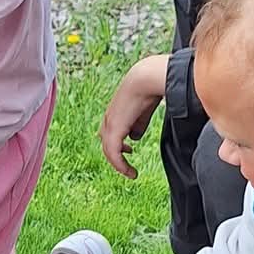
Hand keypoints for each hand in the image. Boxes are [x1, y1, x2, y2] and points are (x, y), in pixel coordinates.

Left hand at [100, 52, 167, 178]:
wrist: (145, 80)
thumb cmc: (147, 89)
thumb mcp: (142, 111)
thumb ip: (138, 124)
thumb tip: (135, 137)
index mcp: (114, 113)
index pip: (109, 133)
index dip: (117, 144)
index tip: (129, 150)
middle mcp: (109, 119)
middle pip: (106, 145)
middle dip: (116, 157)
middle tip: (127, 168)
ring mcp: (110, 125)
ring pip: (108, 151)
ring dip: (118, 164)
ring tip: (130, 173)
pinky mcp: (114, 130)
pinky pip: (113, 154)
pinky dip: (120, 165)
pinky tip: (130, 171)